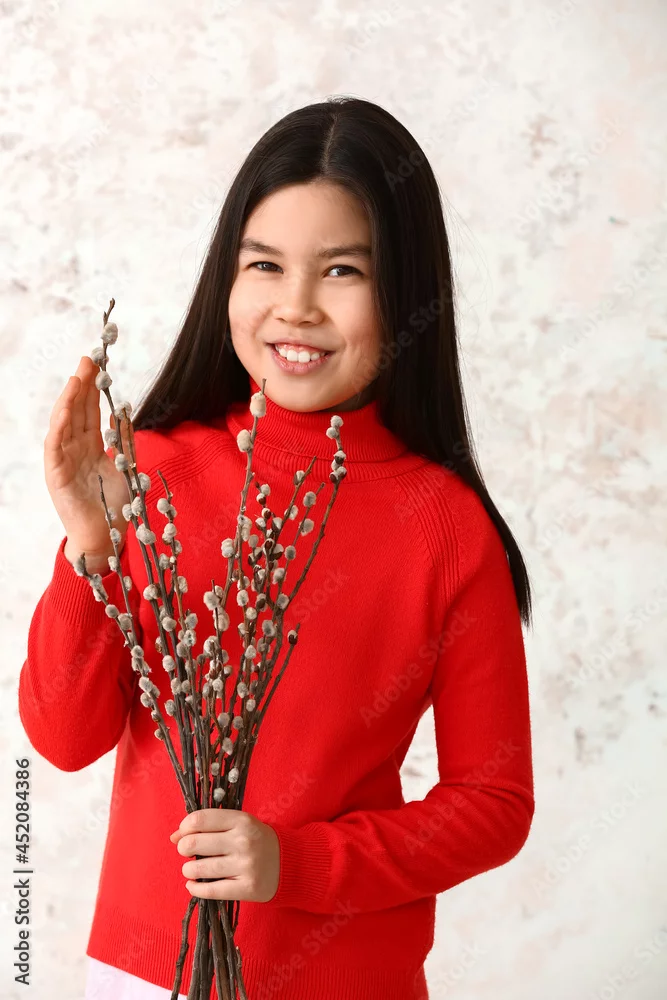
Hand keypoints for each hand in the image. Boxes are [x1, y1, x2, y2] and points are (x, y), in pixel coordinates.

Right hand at [44, 355, 130, 560]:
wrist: (105, 537)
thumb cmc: (113, 505)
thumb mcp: (125, 465)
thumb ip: (123, 439)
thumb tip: (125, 410)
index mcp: (91, 447)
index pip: (90, 411)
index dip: (92, 388)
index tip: (98, 364)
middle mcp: (75, 450)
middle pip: (77, 410)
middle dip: (81, 384)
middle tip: (88, 358)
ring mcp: (63, 460)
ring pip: (64, 423)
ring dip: (69, 399)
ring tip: (76, 376)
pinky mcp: (57, 474)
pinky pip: (55, 446)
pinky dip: (59, 426)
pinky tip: (65, 408)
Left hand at [170, 807, 279, 902]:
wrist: (291, 863)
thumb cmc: (258, 840)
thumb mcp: (239, 824)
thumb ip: (210, 825)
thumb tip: (174, 836)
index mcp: (241, 820)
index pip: (200, 819)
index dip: (184, 827)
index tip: (183, 834)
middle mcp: (243, 841)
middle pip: (195, 843)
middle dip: (184, 849)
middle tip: (187, 852)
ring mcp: (246, 866)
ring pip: (200, 869)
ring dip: (188, 870)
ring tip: (191, 870)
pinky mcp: (247, 888)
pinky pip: (211, 891)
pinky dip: (196, 889)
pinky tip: (193, 885)